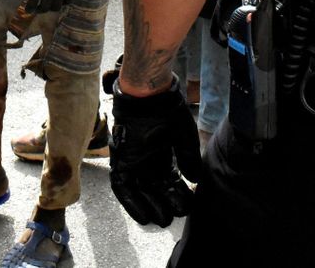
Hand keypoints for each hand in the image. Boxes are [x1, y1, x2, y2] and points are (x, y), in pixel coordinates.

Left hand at [23, 0, 79, 12]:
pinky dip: (63, 2)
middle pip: (45, 7)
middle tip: (37, 9)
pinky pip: (68, 0)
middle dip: (39, 10)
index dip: (29, 8)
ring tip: (48, 4)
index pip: (33, 1)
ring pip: (57, 7)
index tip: (28, 10)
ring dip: (51, 8)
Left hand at [109, 78, 204, 226]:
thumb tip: (194, 180)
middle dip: (164, 206)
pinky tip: (142, 216)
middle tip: (172, 216)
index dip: (178, 197)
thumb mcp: (183, 136)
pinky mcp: (120, 161)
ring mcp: (133, 163)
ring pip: (140, 193)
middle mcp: (147, 163)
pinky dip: (131, 203)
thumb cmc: (167, 110)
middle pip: (155, 192)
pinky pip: (123, 187)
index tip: (187, 206)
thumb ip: (188, 158)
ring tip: (159, 220)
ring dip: (149, 208)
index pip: (170, 185)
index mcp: (162, 158)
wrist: (147, 94)